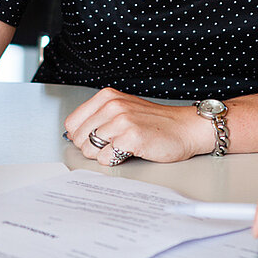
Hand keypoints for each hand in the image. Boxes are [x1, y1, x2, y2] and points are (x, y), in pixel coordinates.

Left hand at [63, 87, 208, 164]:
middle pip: (78, 138)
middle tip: (112, 144)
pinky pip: (105, 158)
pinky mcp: (130, 138)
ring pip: (89, 149)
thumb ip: (99, 117)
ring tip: (122, 147)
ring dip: (104, 154)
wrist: (185, 128)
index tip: (94, 139)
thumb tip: (74, 134)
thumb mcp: (123, 109)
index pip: (72, 122)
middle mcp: (112, 106)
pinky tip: (129, 152)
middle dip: (91, 147)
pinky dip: (114, 160)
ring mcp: (121, 121)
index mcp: (107, 96)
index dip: (81, 136)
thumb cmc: (156, 122)